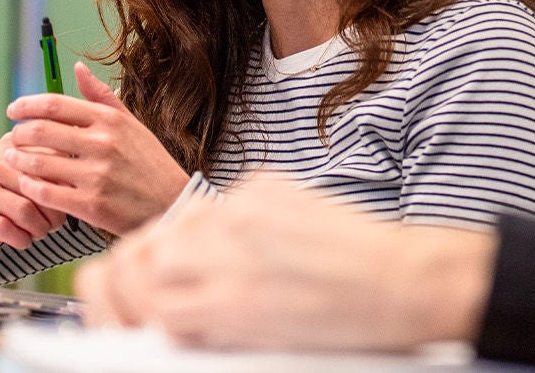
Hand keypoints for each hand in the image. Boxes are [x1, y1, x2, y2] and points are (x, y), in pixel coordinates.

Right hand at [0, 132, 67, 254]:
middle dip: (54, 210)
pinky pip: (5, 228)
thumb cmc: (14, 193)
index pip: (51, 160)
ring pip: (24, 209)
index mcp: (14, 143)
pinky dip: (21, 238)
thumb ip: (56, 170)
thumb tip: (80, 185)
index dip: (66, 184)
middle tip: (57, 222)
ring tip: (42, 231)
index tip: (70, 198)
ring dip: (39, 227)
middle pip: (38, 186)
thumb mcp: (32, 175)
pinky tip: (25, 240)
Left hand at [3, 63, 190, 235]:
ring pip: (39, 162)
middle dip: (19, 132)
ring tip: (12, 158)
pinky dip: (29, 187)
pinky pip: (45, 192)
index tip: (13, 109)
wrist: (171, 202)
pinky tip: (26, 183)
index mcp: (109, 120)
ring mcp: (96, 175)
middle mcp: (102, 144)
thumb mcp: (131, 123)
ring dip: (18, 159)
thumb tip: (77, 68)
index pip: (55, 104)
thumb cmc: (148, 161)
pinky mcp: (90, 204)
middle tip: (13, 136)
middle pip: (41, 131)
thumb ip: (101, 96)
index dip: (27, 105)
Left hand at [74, 176, 496, 351]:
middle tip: (135, 312)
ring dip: (136, 307)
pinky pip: (169, 317)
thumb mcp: (301, 218)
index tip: (151, 281)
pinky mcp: (234, 298)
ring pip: (142, 277)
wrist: (405, 279)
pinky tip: (178, 339)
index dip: (151, 259)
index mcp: (250, 194)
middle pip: (144, 244)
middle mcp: (231, 215)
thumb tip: (208, 260)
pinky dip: (161, 332)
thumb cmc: (365, 263)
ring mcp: (229, 253)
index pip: (173, 224)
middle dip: (130, 281)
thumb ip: (252, 232)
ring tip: (146, 328)